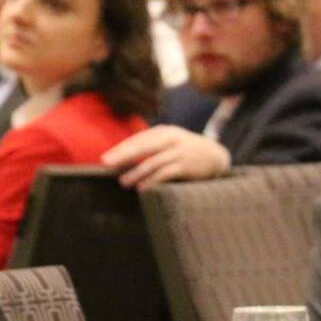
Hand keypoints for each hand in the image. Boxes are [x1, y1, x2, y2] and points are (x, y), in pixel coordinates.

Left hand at [101, 126, 230, 190]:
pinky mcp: (186, 166)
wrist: (215, 155)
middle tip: (106, 164)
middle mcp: (171, 139)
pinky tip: (142, 188)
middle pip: (142, 146)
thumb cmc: (186, 150)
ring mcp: (179, 152)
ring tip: (123, 182)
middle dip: (123, 155)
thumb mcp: (170, 141)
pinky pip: (165, 173)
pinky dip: (152, 181)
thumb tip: (123, 156)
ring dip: (136, 173)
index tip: (105, 158)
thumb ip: (151, 145)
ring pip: (152, 162)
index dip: (121, 148)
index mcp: (164, 132)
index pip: (138, 139)